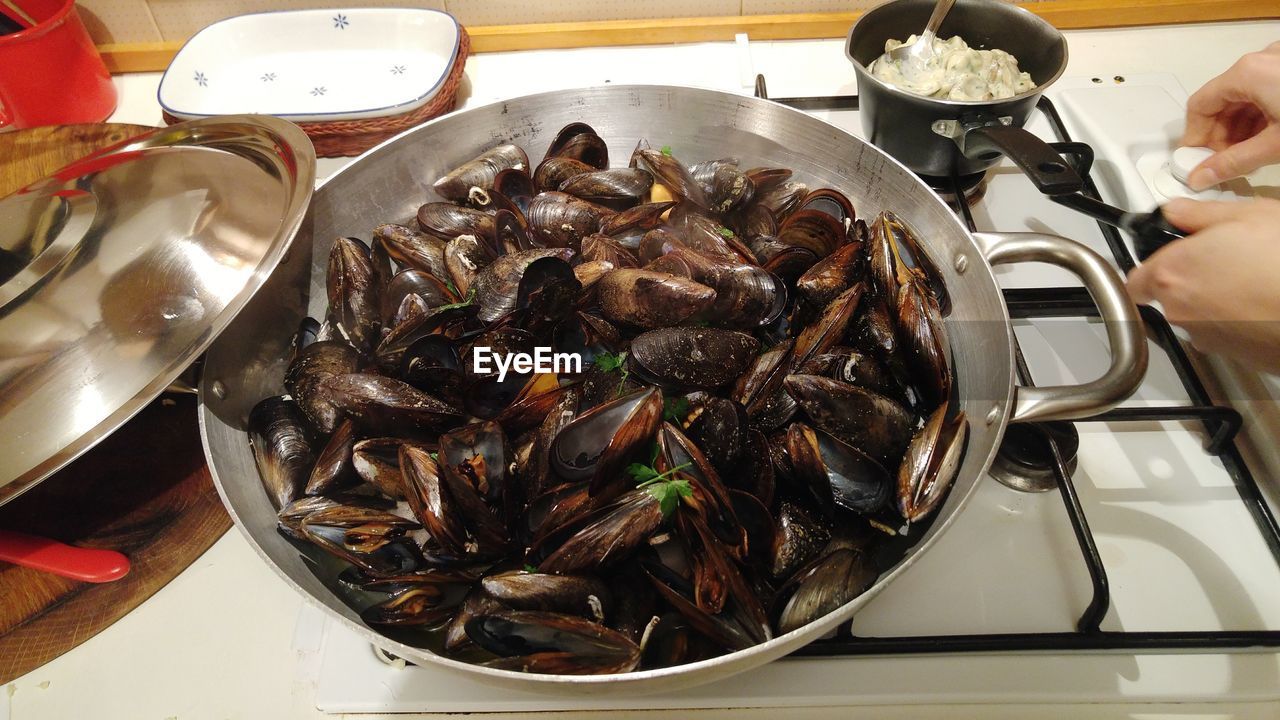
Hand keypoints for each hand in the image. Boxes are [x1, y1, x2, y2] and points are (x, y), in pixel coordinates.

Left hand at [1127, 197, 1279, 372]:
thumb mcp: (1246, 215)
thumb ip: (1198, 214)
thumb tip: (1175, 212)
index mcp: (1174, 273)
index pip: (1136, 278)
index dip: (1151, 265)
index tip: (1165, 256)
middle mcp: (1181, 310)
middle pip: (1169, 295)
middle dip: (1192, 277)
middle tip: (1224, 259)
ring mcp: (1206, 336)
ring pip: (1198, 314)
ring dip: (1216, 299)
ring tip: (1252, 278)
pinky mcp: (1233, 354)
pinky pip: (1226, 332)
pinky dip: (1239, 318)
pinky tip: (1263, 300)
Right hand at [1182, 42, 1279, 190]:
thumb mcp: (1274, 145)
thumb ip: (1233, 163)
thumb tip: (1202, 177)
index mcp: (1248, 73)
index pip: (1199, 105)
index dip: (1192, 138)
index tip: (1193, 160)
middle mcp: (1261, 62)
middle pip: (1221, 102)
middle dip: (1217, 137)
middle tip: (1217, 164)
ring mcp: (1277, 64)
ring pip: (1242, 99)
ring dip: (1237, 130)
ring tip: (1242, 157)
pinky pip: (1262, 93)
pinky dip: (1257, 117)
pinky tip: (1262, 141)